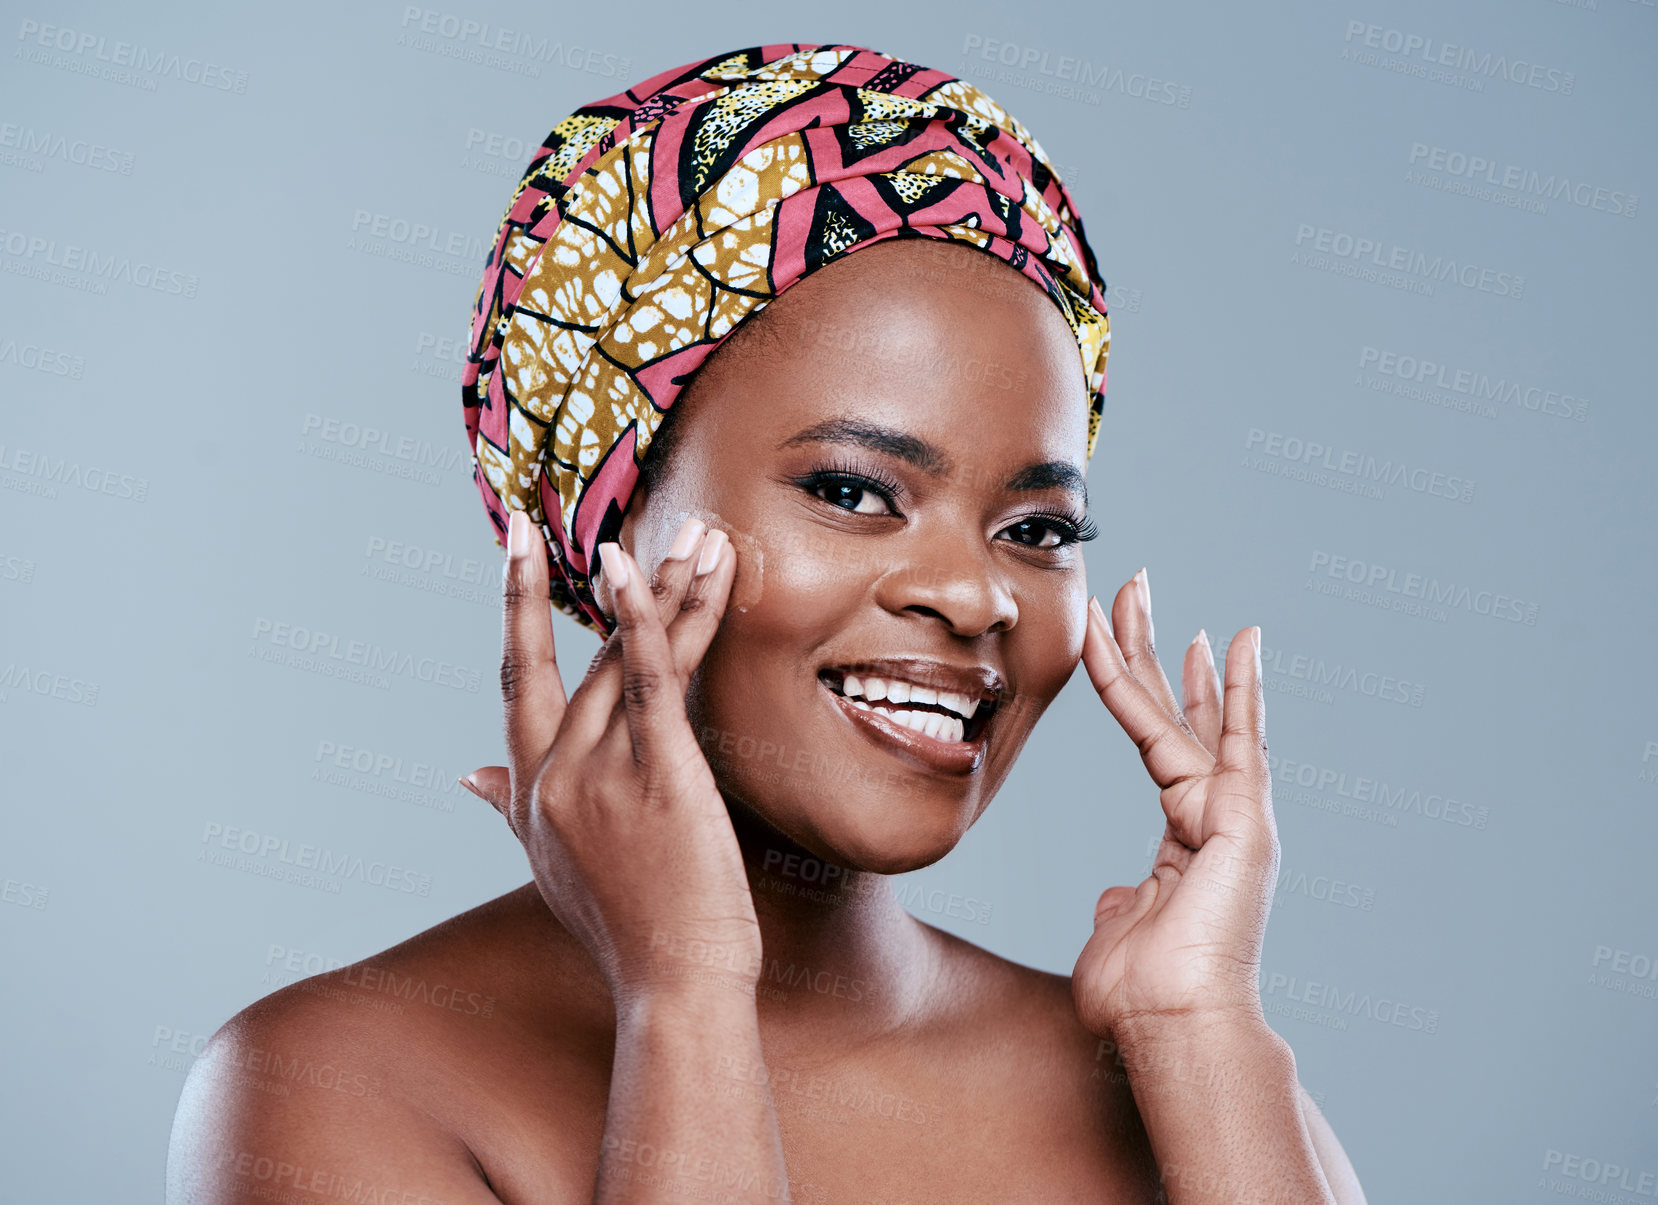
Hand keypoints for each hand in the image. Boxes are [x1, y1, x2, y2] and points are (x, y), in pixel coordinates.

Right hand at [462, 510, 761, 1006]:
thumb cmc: (631, 930)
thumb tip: (466, 778)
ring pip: (623, 655)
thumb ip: (512, 811)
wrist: (675, 985)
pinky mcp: (655, 770)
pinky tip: (661, 566)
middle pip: (571, 657)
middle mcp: (552, 777)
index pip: (516, 684)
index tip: (516, 547)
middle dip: (577, 584)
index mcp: (530, 796)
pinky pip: (651, 675)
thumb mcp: (554, 866)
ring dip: (663, 587)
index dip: (514, 611)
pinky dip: (652, 615)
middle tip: (584, 517)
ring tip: (700, 533)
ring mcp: (597, 772)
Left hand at [1070, 569, 1279, 1039]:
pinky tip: (1238, 637)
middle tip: (1133, 586)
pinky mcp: (1244, 816)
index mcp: (1182, 834)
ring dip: (1157, 645)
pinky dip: (1239, 686)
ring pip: (1182, 710)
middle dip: (1149, 644)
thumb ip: (1123, 904)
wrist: (1173, 1021)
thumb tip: (1119, 896)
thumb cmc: (1142, 994)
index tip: (1120, 637)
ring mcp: (1231, 810)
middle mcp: (1211, 812)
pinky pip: (1235, 738)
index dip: (1136, 684)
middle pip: (1173, 707)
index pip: (1154, 737)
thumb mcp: (1120, 933)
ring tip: (1143, 588)